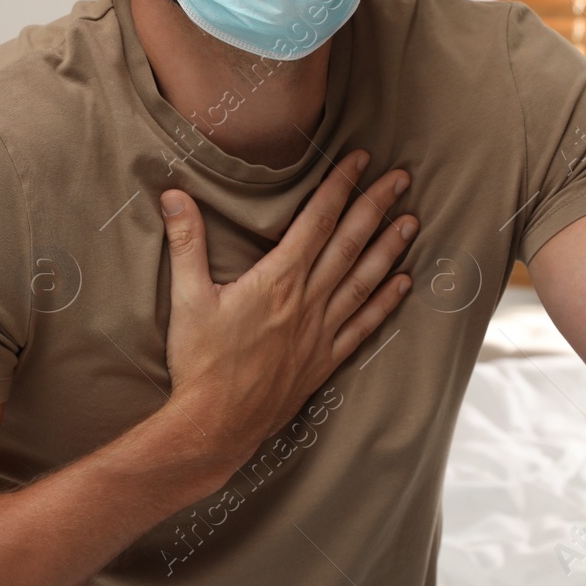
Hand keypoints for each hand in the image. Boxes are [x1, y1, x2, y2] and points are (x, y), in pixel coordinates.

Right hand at [158, 149, 417, 463]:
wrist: (215, 426)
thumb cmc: (199, 362)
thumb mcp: (186, 298)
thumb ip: (186, 243)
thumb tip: (173, 195)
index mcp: (277, 281)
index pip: (317, 221)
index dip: (340, 186)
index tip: (359, 160)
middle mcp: (307, 302)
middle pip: (350, 243)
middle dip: (376, 206)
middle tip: (402, 178)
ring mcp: (321, 332)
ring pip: (365, 280)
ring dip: (390, 248)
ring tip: (412, 221)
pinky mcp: (325, 360)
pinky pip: (364, 325)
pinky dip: (386, 302)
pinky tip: (404, 283)